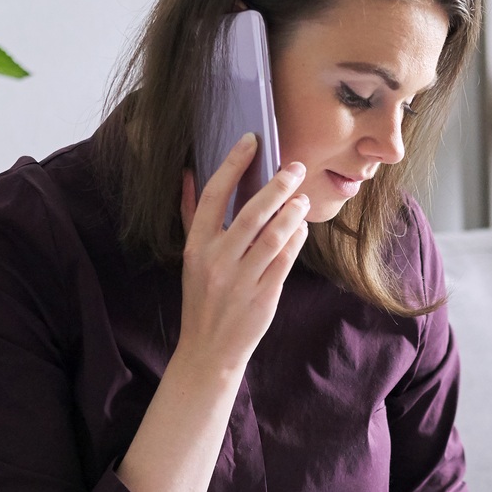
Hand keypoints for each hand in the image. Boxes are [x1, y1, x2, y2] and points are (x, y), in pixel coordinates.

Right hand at [175, 133, 310, 377]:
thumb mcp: (191, 257)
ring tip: (302, 198)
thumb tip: (189, 174)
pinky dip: (296, 239)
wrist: (209, 349)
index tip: (250, 141)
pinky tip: (301, 227)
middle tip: (294, 168)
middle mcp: (218, 260)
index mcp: (197, 247)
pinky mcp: (264, 295)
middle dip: (277, 186)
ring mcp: (242, 279)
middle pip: (252, 212)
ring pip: (274, 235)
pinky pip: (286, 259)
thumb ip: (191, 216)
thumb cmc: (201, 298)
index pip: (214, 196)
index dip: (233, 165)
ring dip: (292, 211)